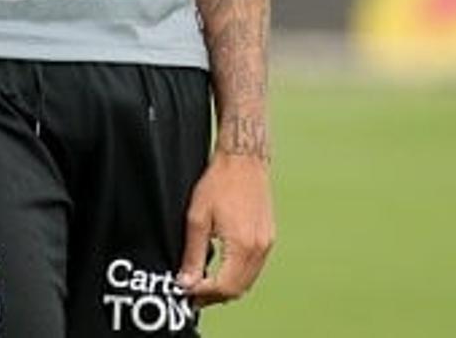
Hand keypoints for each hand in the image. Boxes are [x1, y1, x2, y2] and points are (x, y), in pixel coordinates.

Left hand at [176, 151, 273, 305]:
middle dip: (215, 296)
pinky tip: (222, 270)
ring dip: (227, 288)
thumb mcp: (197, 219)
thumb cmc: (221, 182)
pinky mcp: (268, 238)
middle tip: (193, 294)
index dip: (203, 294)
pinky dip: (238, 276)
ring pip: (248, 281)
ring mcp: (266, 244)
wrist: (244, 160)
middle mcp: (258, 248)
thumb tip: (186, 281)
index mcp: (242, 245)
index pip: (224, 287)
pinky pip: (254, 268)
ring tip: (204, 284)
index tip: (187, 292)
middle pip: (238, 289)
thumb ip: (193, 254)